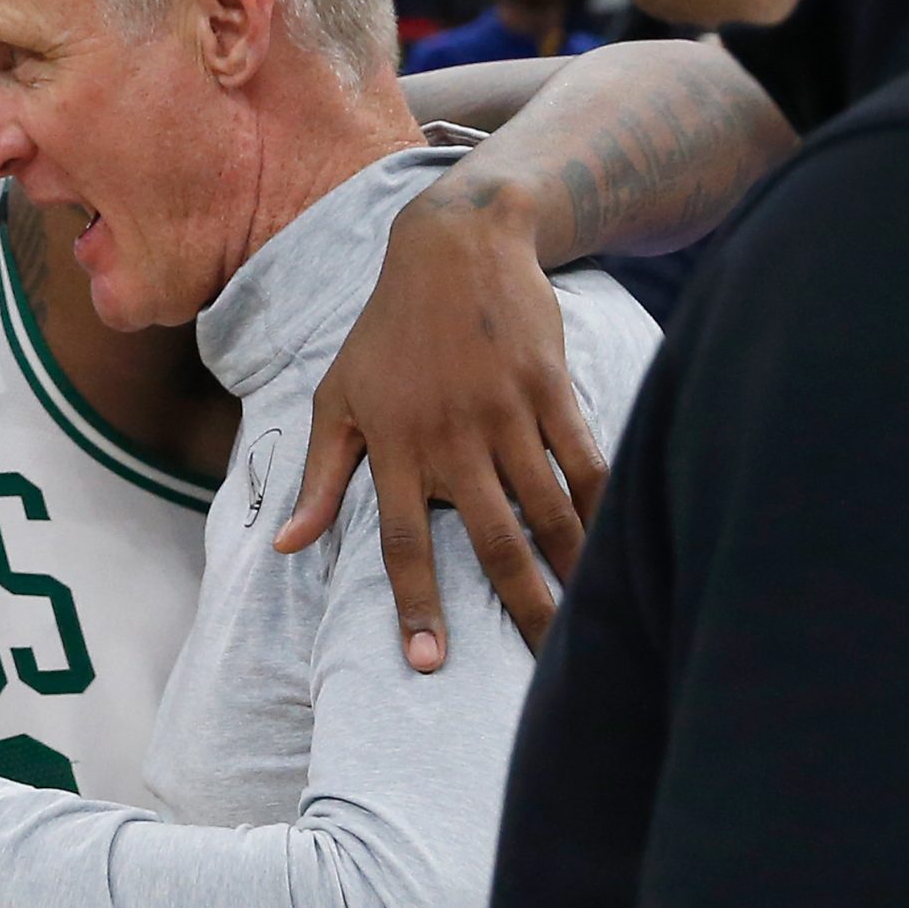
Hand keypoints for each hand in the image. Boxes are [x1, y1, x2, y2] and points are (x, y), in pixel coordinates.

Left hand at [277, 181, 606, 660]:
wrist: (455, 244)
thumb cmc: (387, 331)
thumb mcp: (337, 397)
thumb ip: (317, 478)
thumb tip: (287, 548)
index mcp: (393, 447)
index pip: (401, 542)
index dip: (415, 603)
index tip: (428, 663)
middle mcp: (450, 437)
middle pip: (492, 540)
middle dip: (522, 606)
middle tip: (547, 662)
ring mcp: (504, 412)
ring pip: (546, 508)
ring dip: (573, 567)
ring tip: (592, 617)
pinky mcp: (549, 388)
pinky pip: (583, 459)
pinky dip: (604, 505)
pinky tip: (621, 543)